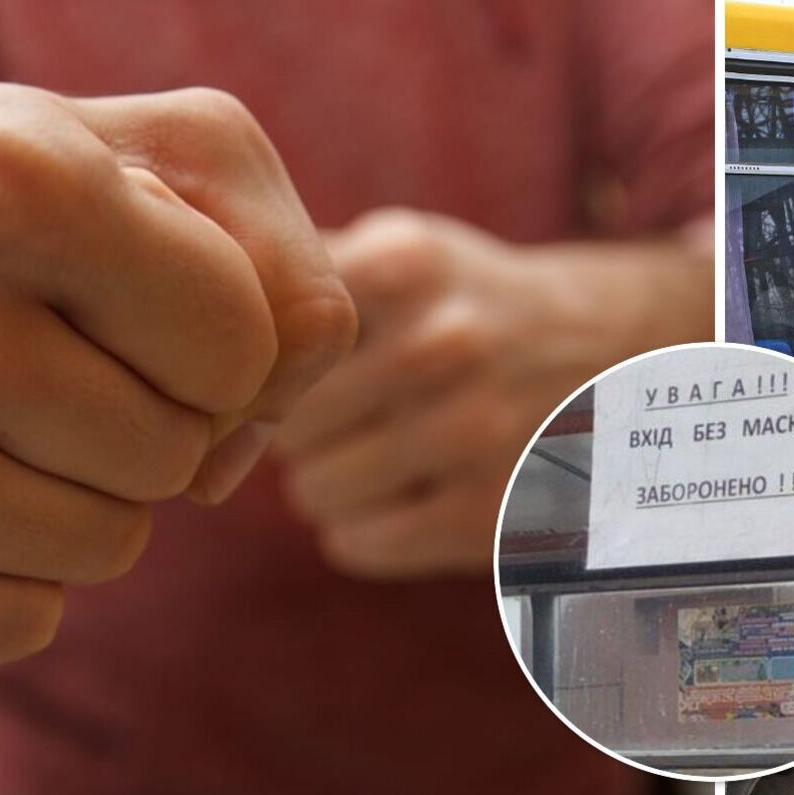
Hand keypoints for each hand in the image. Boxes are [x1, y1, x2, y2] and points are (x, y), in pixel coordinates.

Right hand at [0, 83, 356, 664]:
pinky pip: (17, 625)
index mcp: (0, 170)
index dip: (225, 340)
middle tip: (54, 360)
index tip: (137, 297)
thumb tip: (255, 425)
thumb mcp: (179, 168)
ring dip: (90, 500)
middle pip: (177, 455)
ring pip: (106, 550)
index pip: (244, 344)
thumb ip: (290, 268)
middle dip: (157, 420)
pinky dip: (11, 576)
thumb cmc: (28, 214)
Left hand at [275, 209, 709, 578]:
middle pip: (281, 424)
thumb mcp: (406, 251)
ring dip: (328, 483)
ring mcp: (476, 433)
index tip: (272, 378)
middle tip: (342, 418)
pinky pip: (358, 543)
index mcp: (407, 263)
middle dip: (293, 431)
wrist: (620, 359)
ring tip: (376, 455)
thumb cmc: (474, 306)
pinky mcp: (494, 513)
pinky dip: (365, 530)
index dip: (254, 368)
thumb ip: (295, 269)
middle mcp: (445, 343)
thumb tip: (174, 310)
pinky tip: (404, 498)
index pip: (261, 345)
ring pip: (312, 491)